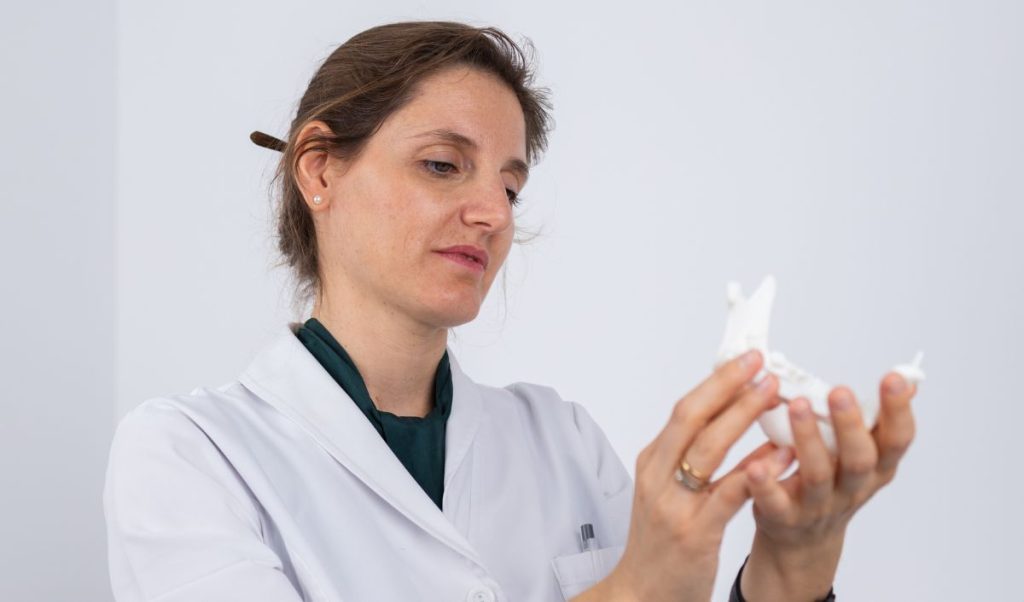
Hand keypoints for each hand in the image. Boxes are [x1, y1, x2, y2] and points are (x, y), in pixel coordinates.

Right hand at [575, 350, 785, 601]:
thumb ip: (688, 459)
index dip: (717, 381)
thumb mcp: (665, 492)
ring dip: (743, 416)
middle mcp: (658, 477)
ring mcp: (674, 504)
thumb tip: (725, 419)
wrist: (640, 594)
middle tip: (761, 364)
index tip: (746, 359)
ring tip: (775, 394)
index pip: (685, 410)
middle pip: (691, 418)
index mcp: (652, 462)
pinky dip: (755, 469)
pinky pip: (729, 492)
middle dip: (728, 386)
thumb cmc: (659, 545)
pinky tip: (781, 453)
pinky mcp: (694, 532)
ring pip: (708, 448)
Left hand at [739, 371, 917, 599]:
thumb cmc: (833, 483)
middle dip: (850, 425)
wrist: (803, 539)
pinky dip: (766, 484)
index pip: (896, 440)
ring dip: (809, 440)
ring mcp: (818, 505)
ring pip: (817, 476)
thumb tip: (908, 380)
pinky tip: (756, 464)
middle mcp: (851, 488)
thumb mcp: (864, 454)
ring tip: (797, 405)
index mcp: (876, 468)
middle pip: (859, 460)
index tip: (894, 379)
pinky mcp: (783, 517)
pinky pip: (775, 502)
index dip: (898, 412)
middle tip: (840, 391)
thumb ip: (880, 420)